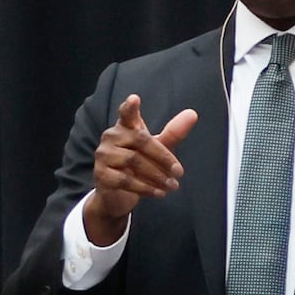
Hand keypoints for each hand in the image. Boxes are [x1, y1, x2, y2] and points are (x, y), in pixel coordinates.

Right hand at [84, 94, 198, 243]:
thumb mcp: (158, 149)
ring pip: (133, 161)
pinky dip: (146, 188)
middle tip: (179, 172)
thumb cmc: (139, 166)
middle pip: (140, 141)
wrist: (118, 196)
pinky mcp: (102, 175)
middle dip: (163, 157)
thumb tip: (193, 114)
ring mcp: (104, 156)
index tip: (135, 99)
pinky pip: (125, 180)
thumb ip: (173, 133)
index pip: (126, 114)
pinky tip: (159, 193)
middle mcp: (111, 137)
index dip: (130, 107)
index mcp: (125, 127)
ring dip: (157, 175)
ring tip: (172, 185)